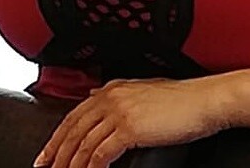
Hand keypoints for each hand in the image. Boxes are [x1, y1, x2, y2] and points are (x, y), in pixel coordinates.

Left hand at [33, 76, 227, 167]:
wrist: (203, 100)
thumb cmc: (180, 99)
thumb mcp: (143, 89)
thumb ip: (117, 93)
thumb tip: (94, 94)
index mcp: (113, 89)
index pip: (74, 115)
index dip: (56, 138)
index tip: (46, 155)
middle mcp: (112, 97)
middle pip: (73, 129)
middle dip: (56, 154)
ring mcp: (120, 112)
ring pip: (84, 144)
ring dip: (72, 165)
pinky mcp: (130, 128)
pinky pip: (101, 154)